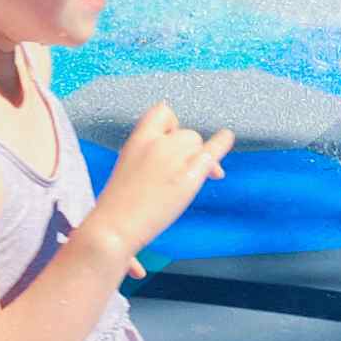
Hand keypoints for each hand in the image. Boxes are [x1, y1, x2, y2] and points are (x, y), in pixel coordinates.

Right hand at [91, 102, 236, 254]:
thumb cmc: (118, 207)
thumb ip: (149, 155)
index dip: (173, 125)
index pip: (162, 111)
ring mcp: (172, 159)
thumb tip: (178, 157)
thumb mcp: (129, 168)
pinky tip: (227, 137)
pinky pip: (211, 153)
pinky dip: (222, 143)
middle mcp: (155, 144)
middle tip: (185, 171)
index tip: (173, 141)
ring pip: (197, 144)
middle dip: (189, 150)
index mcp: (137, 141)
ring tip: (192, 179)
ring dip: (198, 158)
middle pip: (187, 133)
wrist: (113, 229)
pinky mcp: (187, 177)